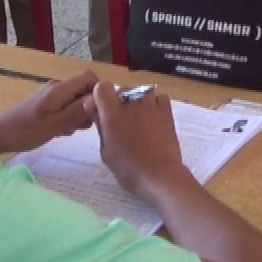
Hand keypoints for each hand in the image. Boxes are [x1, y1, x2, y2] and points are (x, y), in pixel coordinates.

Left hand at [0, 71, 97, 154]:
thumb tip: (97, 100)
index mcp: (59, 89)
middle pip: (83, 90)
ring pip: (75, 100)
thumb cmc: (26, 130)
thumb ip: (76, 112)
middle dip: (88, 107)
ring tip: (69, 131)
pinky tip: (61, 132)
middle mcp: (57, 88)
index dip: (98, 92)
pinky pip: (65, 107)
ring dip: (77, 115)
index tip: (99, 112)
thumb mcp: (54, 125)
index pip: (89, 78)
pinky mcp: (46, 104)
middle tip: (82, 127)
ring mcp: (51, 95)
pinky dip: (68, 118)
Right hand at [89, 79, 191, 199]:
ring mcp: (150, 106)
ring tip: (140, 119)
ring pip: (141, 91)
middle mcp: (130, 104)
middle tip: (123, 121)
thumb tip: (95, 109)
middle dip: (120, 101)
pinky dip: (156, 104)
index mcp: (112, 114)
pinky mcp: (166, 111)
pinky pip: (159, 97)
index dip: (101, 95)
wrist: (158, 175)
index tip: (103, 108)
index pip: (102, 87)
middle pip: (122, 89)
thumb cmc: (128, 168)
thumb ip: (100, 126)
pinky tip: (155, 118)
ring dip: (138, 101)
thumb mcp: (106, 151)